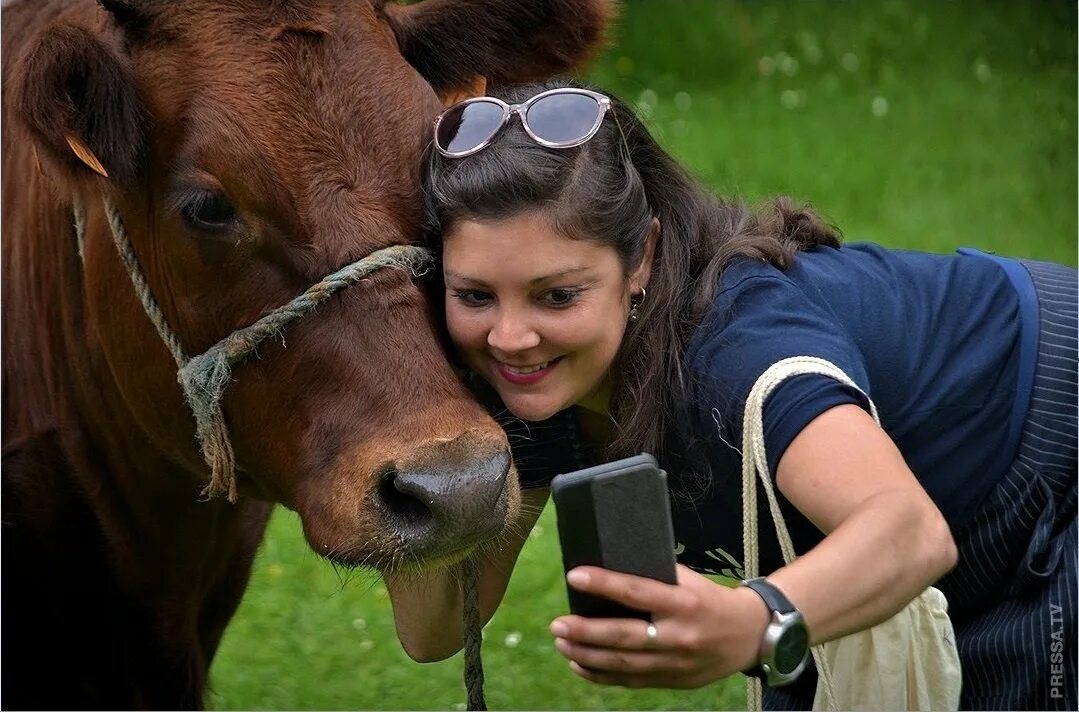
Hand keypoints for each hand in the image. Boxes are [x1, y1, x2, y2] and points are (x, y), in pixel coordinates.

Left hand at [548, 564, 768, 688]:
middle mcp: (680, 636)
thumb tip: (610, 566)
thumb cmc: (710, 599)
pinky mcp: (672, 682)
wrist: (749, 636)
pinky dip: (601, 674)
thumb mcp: (690, 581)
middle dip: (586, 631)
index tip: (575, 576)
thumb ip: (656, 577)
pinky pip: (630, 680)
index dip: (605, 584)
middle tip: (557, 624)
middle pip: (625, 636)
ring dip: (587, 654)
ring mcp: (676, 664)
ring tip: (561, 642)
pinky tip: (580, 664)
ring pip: (624, 663)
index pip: (638, 592)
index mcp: (685, 603)